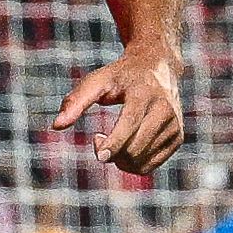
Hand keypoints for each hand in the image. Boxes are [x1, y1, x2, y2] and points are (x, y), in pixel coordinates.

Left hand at [52, 47, 183, 173]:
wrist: (158, 66)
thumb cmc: (120, 75)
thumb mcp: (97, 81)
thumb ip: (75, 102)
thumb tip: (56, 126)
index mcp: (145, 93)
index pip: (130, 124)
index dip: (114, 143)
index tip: (100, 155)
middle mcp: (165, 110)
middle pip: (135, 147)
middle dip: (111, 152)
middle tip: (97, 138)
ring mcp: (174, 125)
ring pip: (142, 161)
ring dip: (120, 160)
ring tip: (112, 141)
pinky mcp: (177, 137)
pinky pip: (151, 165)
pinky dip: (133, 164)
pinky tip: (126, 147)